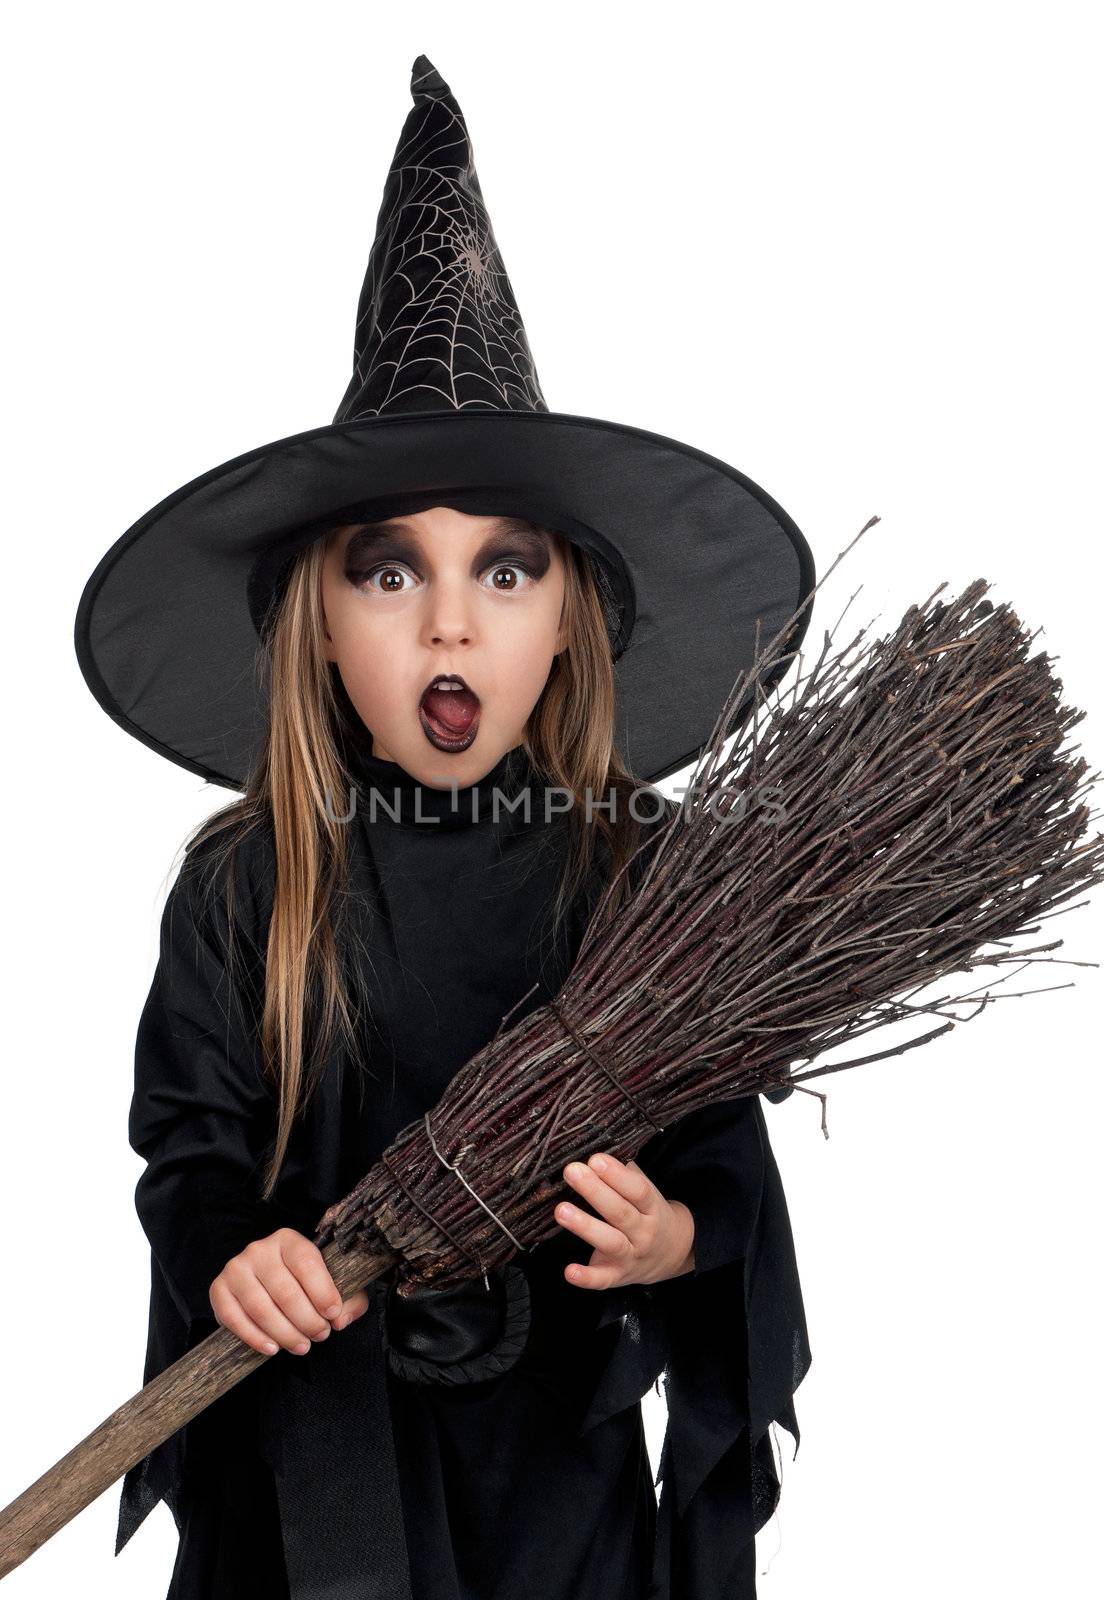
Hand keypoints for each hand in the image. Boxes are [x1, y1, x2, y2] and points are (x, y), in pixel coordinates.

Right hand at [209, 1228, 371, 1355]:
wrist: (264, 1284)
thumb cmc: (303, 1284)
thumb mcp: (332, 1284)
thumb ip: (349, 1298)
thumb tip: (341, 1319)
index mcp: (288, 1240)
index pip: (307, 1262)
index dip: (323, 1291)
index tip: (333, 1315)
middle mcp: (259, 1249)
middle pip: (285, 1291)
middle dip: (307, 1320)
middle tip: (320, 1336)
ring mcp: (236, 1268)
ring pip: (261, 1308)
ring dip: (285, 1334)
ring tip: (301, 1346)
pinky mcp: (218, 1290)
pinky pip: (234, 1319)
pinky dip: (255, 1338)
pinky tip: (272, 1349)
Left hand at [554, 1152, 695, 1288]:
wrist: (672, 1253)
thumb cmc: (648, 1215)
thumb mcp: (646, 1194)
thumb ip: (624, 1175)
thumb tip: (595, 1151)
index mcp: (652, 1207)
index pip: (637, 1190)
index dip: (616, 1175)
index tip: (595, 1159)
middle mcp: (643, 1232)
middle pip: (620, 1213)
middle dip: (595, 1191)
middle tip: (572, 1172)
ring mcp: (631, 1256)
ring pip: (610, 1242)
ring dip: (585, 1227)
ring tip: (561, 1210)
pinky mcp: (617, 1276)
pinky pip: (602, 1280)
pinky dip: (586, 1277)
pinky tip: (569, 1270)